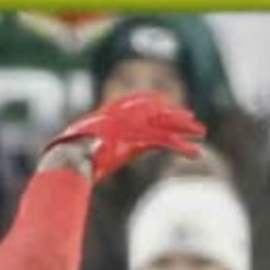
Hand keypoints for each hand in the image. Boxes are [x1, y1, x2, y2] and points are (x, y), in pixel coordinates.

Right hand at [42, 94, 206, 180]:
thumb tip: (82, 167)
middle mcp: (122, 119)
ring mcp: (129, 127)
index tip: (163, 102)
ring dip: (183, 128)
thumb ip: (89, 153)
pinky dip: (181, 148)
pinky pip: (164, 143)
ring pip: (163, 125)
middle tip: (192, 119)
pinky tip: (195, 153)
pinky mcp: (138, 139)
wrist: (69, 157)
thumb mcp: (81, 151)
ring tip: (201, 132)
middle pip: (154, 113)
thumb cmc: (68, 159)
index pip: (133, 104)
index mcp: (109, 119)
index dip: (149, 102)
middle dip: (174, 116)